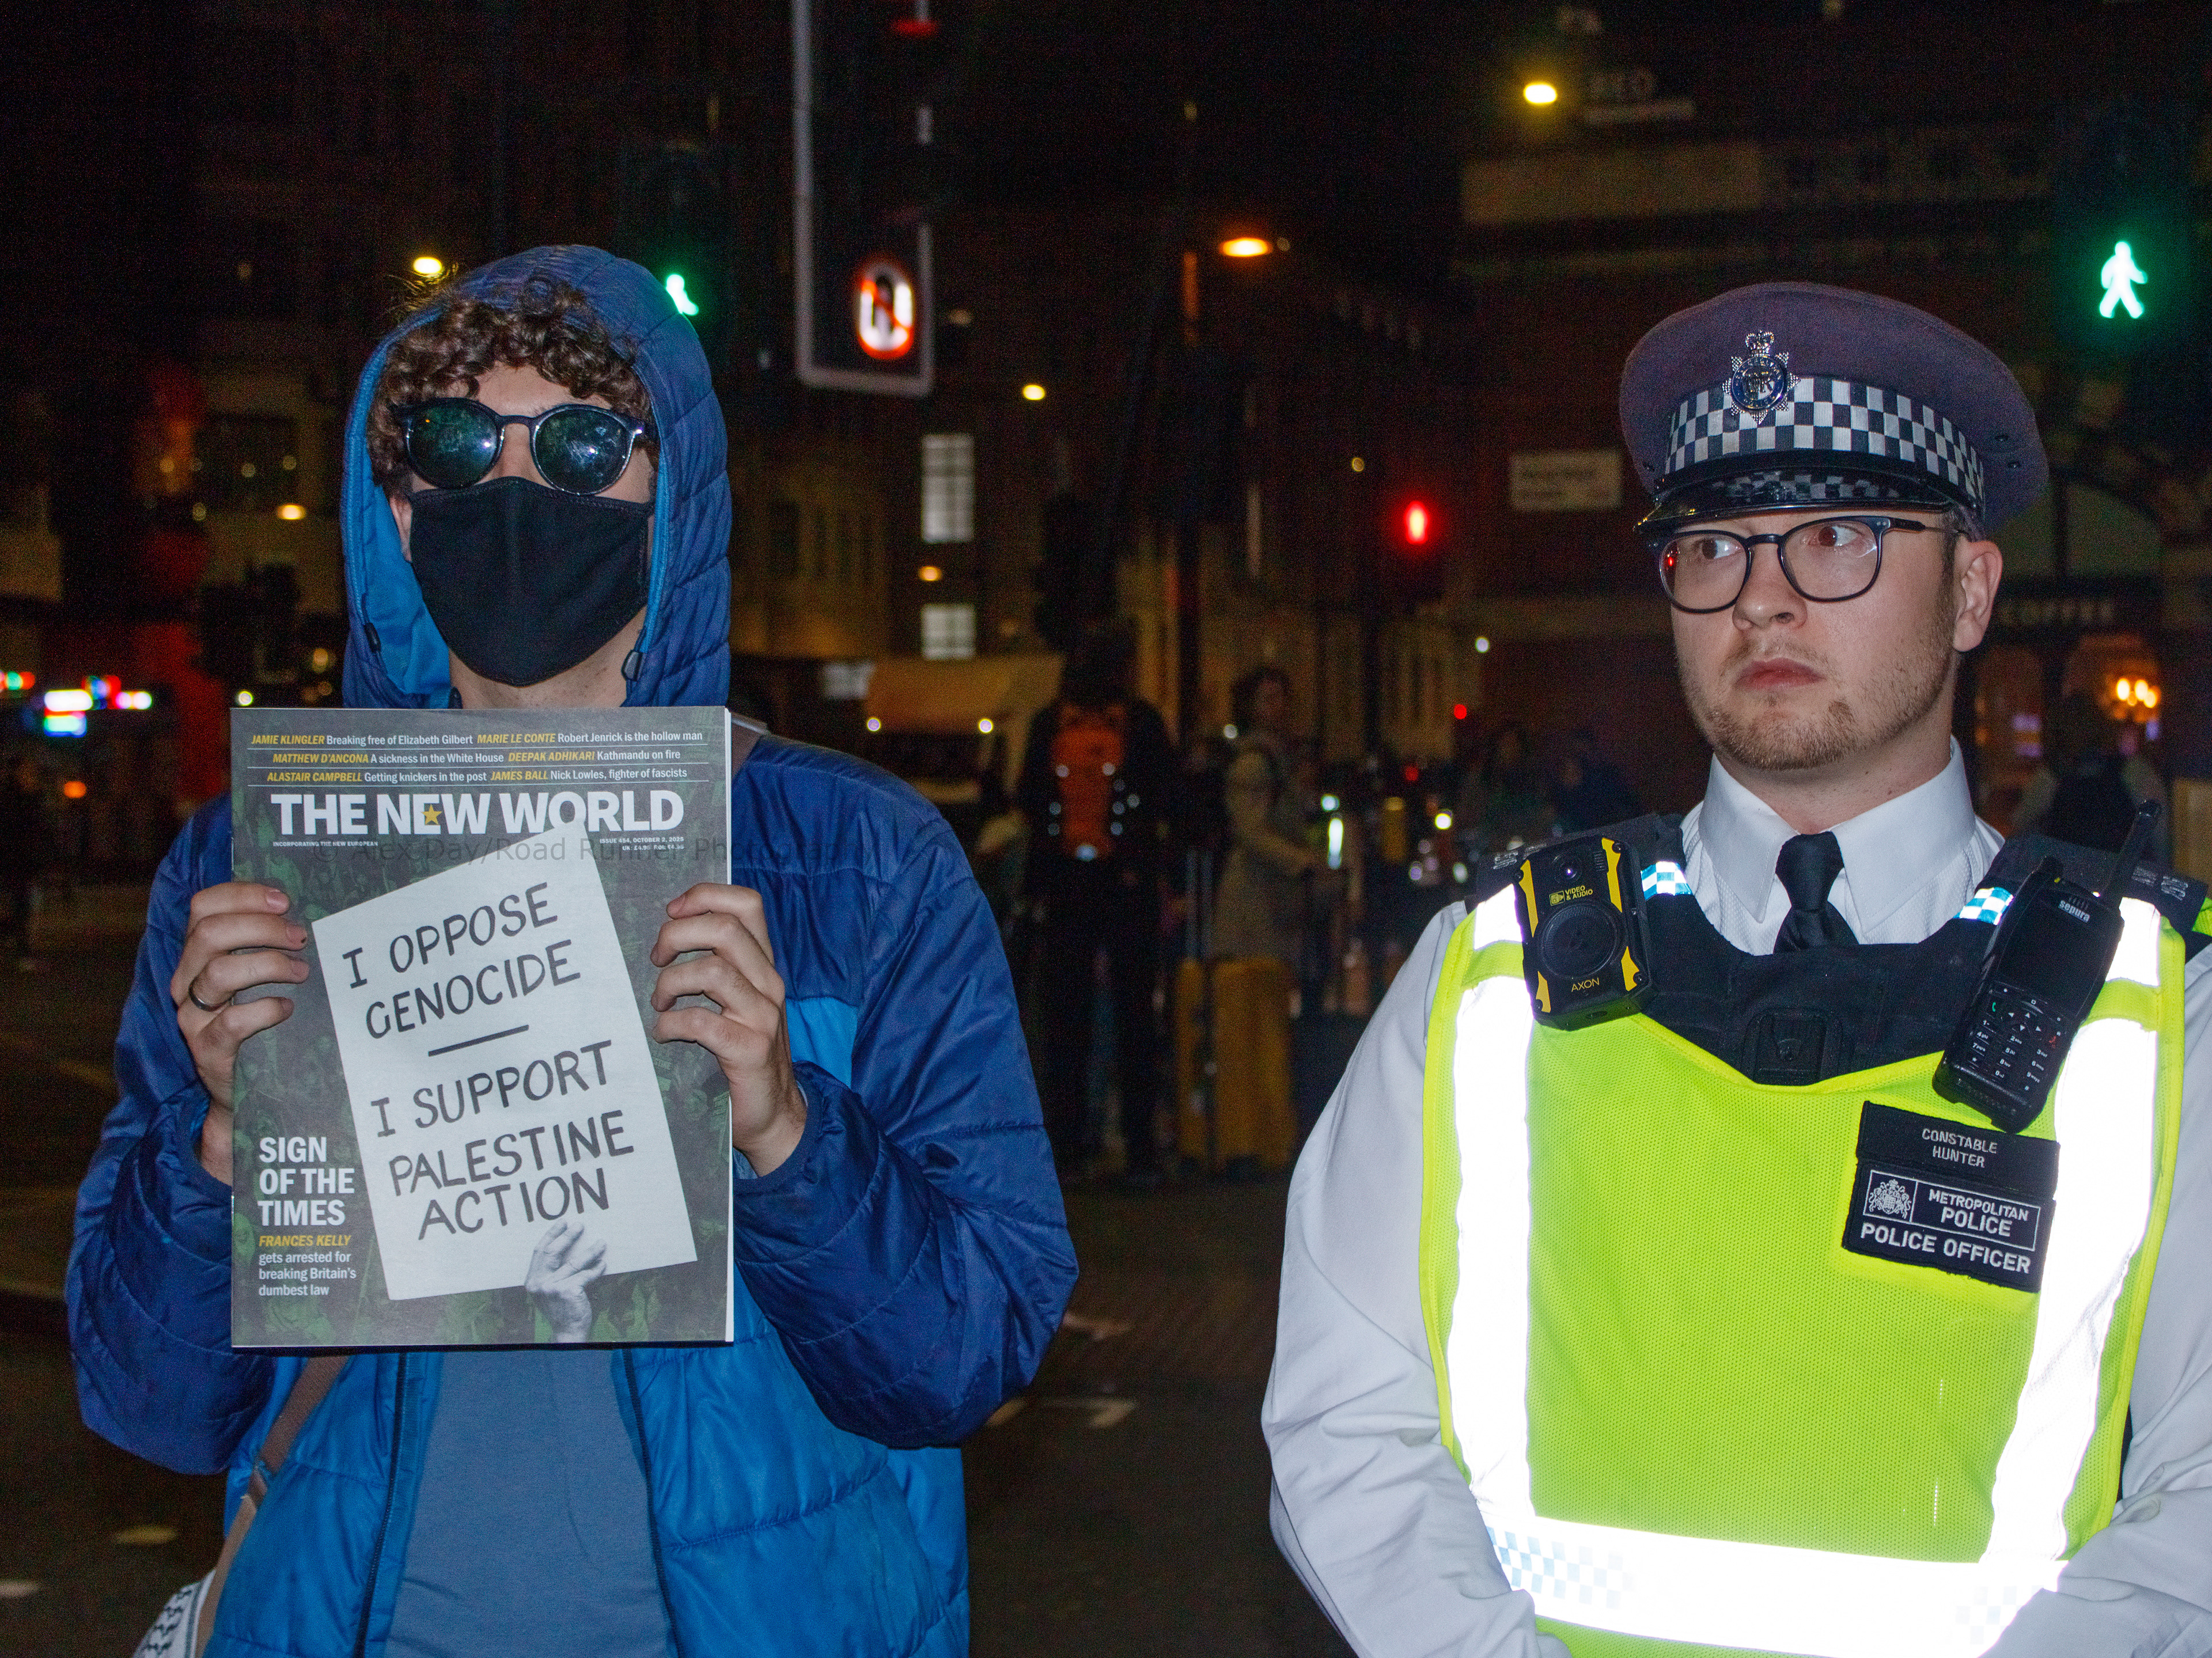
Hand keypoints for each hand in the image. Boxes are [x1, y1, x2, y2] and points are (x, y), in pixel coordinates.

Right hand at [171, 882, 309, 1185]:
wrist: (244, 1089)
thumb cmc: (260, 1022)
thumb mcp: (257, 977)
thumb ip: (265, 944)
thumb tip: (308, 909)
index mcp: (196, 954)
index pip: (201, 906)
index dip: (241, 895)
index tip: (283, 901)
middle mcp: (187, 981)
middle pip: (209, 934)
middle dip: (262, 927)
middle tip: (301, 937)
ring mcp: (194, 1017)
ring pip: (219, 972)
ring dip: (269, 964)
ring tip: (301, 972)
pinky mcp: (209, 1050)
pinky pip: (234, 1021)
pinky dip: (267, 1009)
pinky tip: (289, 1009)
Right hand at [525, 1218, 605, 1341]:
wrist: (567, 1331)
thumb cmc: (562, 1307)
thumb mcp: (550, 1288)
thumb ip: (551, 1271)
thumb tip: (569, 1245)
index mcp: (531, 1280)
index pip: (540, 1251)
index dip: (551, 1235)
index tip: (563, 1222)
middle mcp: (538, 1283)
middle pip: (553, 1252)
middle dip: (568, 1236)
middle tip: (580, 1226)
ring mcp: (552, 1287)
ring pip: (574, 1262)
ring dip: (590, 1251)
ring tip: (601, 1243)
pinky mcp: (567, 1291)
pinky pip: (585, 1275)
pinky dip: (596, 1269)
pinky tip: (603, 1264)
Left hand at [648, 883, 807, 1175]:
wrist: (774, 1115)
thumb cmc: (742, 1054)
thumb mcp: (736, 1002)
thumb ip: (715, 968)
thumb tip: (664, 937)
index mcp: (763, 965)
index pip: (746, 904)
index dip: (705, 896)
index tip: (671, 911)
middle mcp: (769, 983)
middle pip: (724, 929)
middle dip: (677, 935)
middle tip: (657, 959)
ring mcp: (763, 1016)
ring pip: (711, 971)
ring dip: (671, 983)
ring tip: (660, 1002)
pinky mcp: (750, 1049)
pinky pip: (702, 1022)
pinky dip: (671, 1024)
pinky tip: (663, 1033)